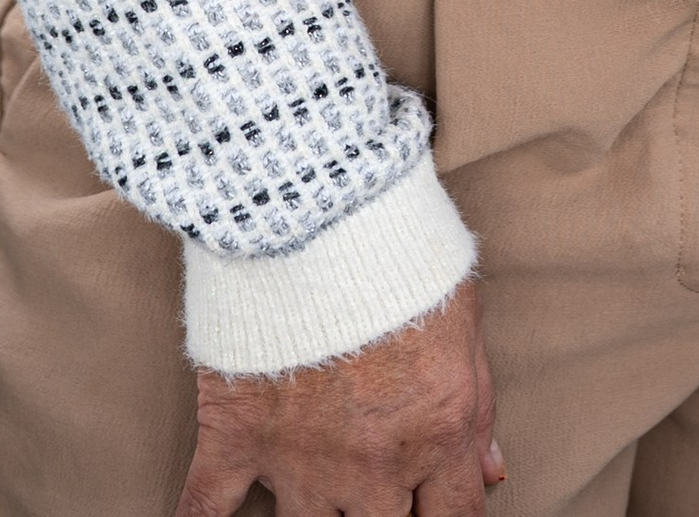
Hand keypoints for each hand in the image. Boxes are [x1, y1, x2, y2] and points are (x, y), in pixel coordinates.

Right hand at [178, 278, 503, 516]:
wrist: (317, 212)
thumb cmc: (397, 251)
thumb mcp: (462, 319)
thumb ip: (475, 406)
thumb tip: (489, 470)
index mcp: (435, 436)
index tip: (433, 512)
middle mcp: (371, 466)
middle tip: (370, 488)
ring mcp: (300, 459)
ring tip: (311, 495)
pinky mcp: (238, 436)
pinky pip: (208, 507)